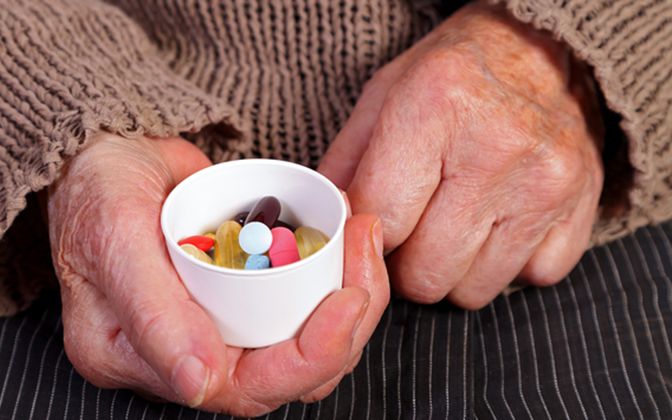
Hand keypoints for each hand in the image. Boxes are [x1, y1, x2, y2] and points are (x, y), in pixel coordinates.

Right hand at [47, 133, 389, 415]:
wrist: (105, 148)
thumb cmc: (94, 189)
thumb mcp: (115, 240)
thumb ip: (153, 315)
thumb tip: (199, 386)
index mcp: (141, 359)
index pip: (241, 389)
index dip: (308, 358)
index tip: (348, 299)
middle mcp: (182, 351)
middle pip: (285, 370)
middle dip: (344, 324)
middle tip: (365, 251)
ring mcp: (214, 321)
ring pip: (301, 338)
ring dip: (347, 298)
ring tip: (362, 236)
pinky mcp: (239, 290)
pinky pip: (297, 299)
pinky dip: (331, 272)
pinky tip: (346, 233)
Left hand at [318, 1, 603, 308]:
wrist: (542, 48)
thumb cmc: (452, 75)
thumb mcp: (382, 97)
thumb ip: (344, 167)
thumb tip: (325, 233)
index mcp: (435, 106)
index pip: (381, 222)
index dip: (366, 234)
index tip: (371, 224)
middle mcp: (498, 147)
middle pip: (425, 273)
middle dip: (405, 263)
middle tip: (411, 229)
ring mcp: (547, 183)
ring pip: (473, 291)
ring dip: (453, 269)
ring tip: (455, 222)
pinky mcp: (581, 207)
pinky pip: (529, 280)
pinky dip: (507, 264)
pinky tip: (499, 222)